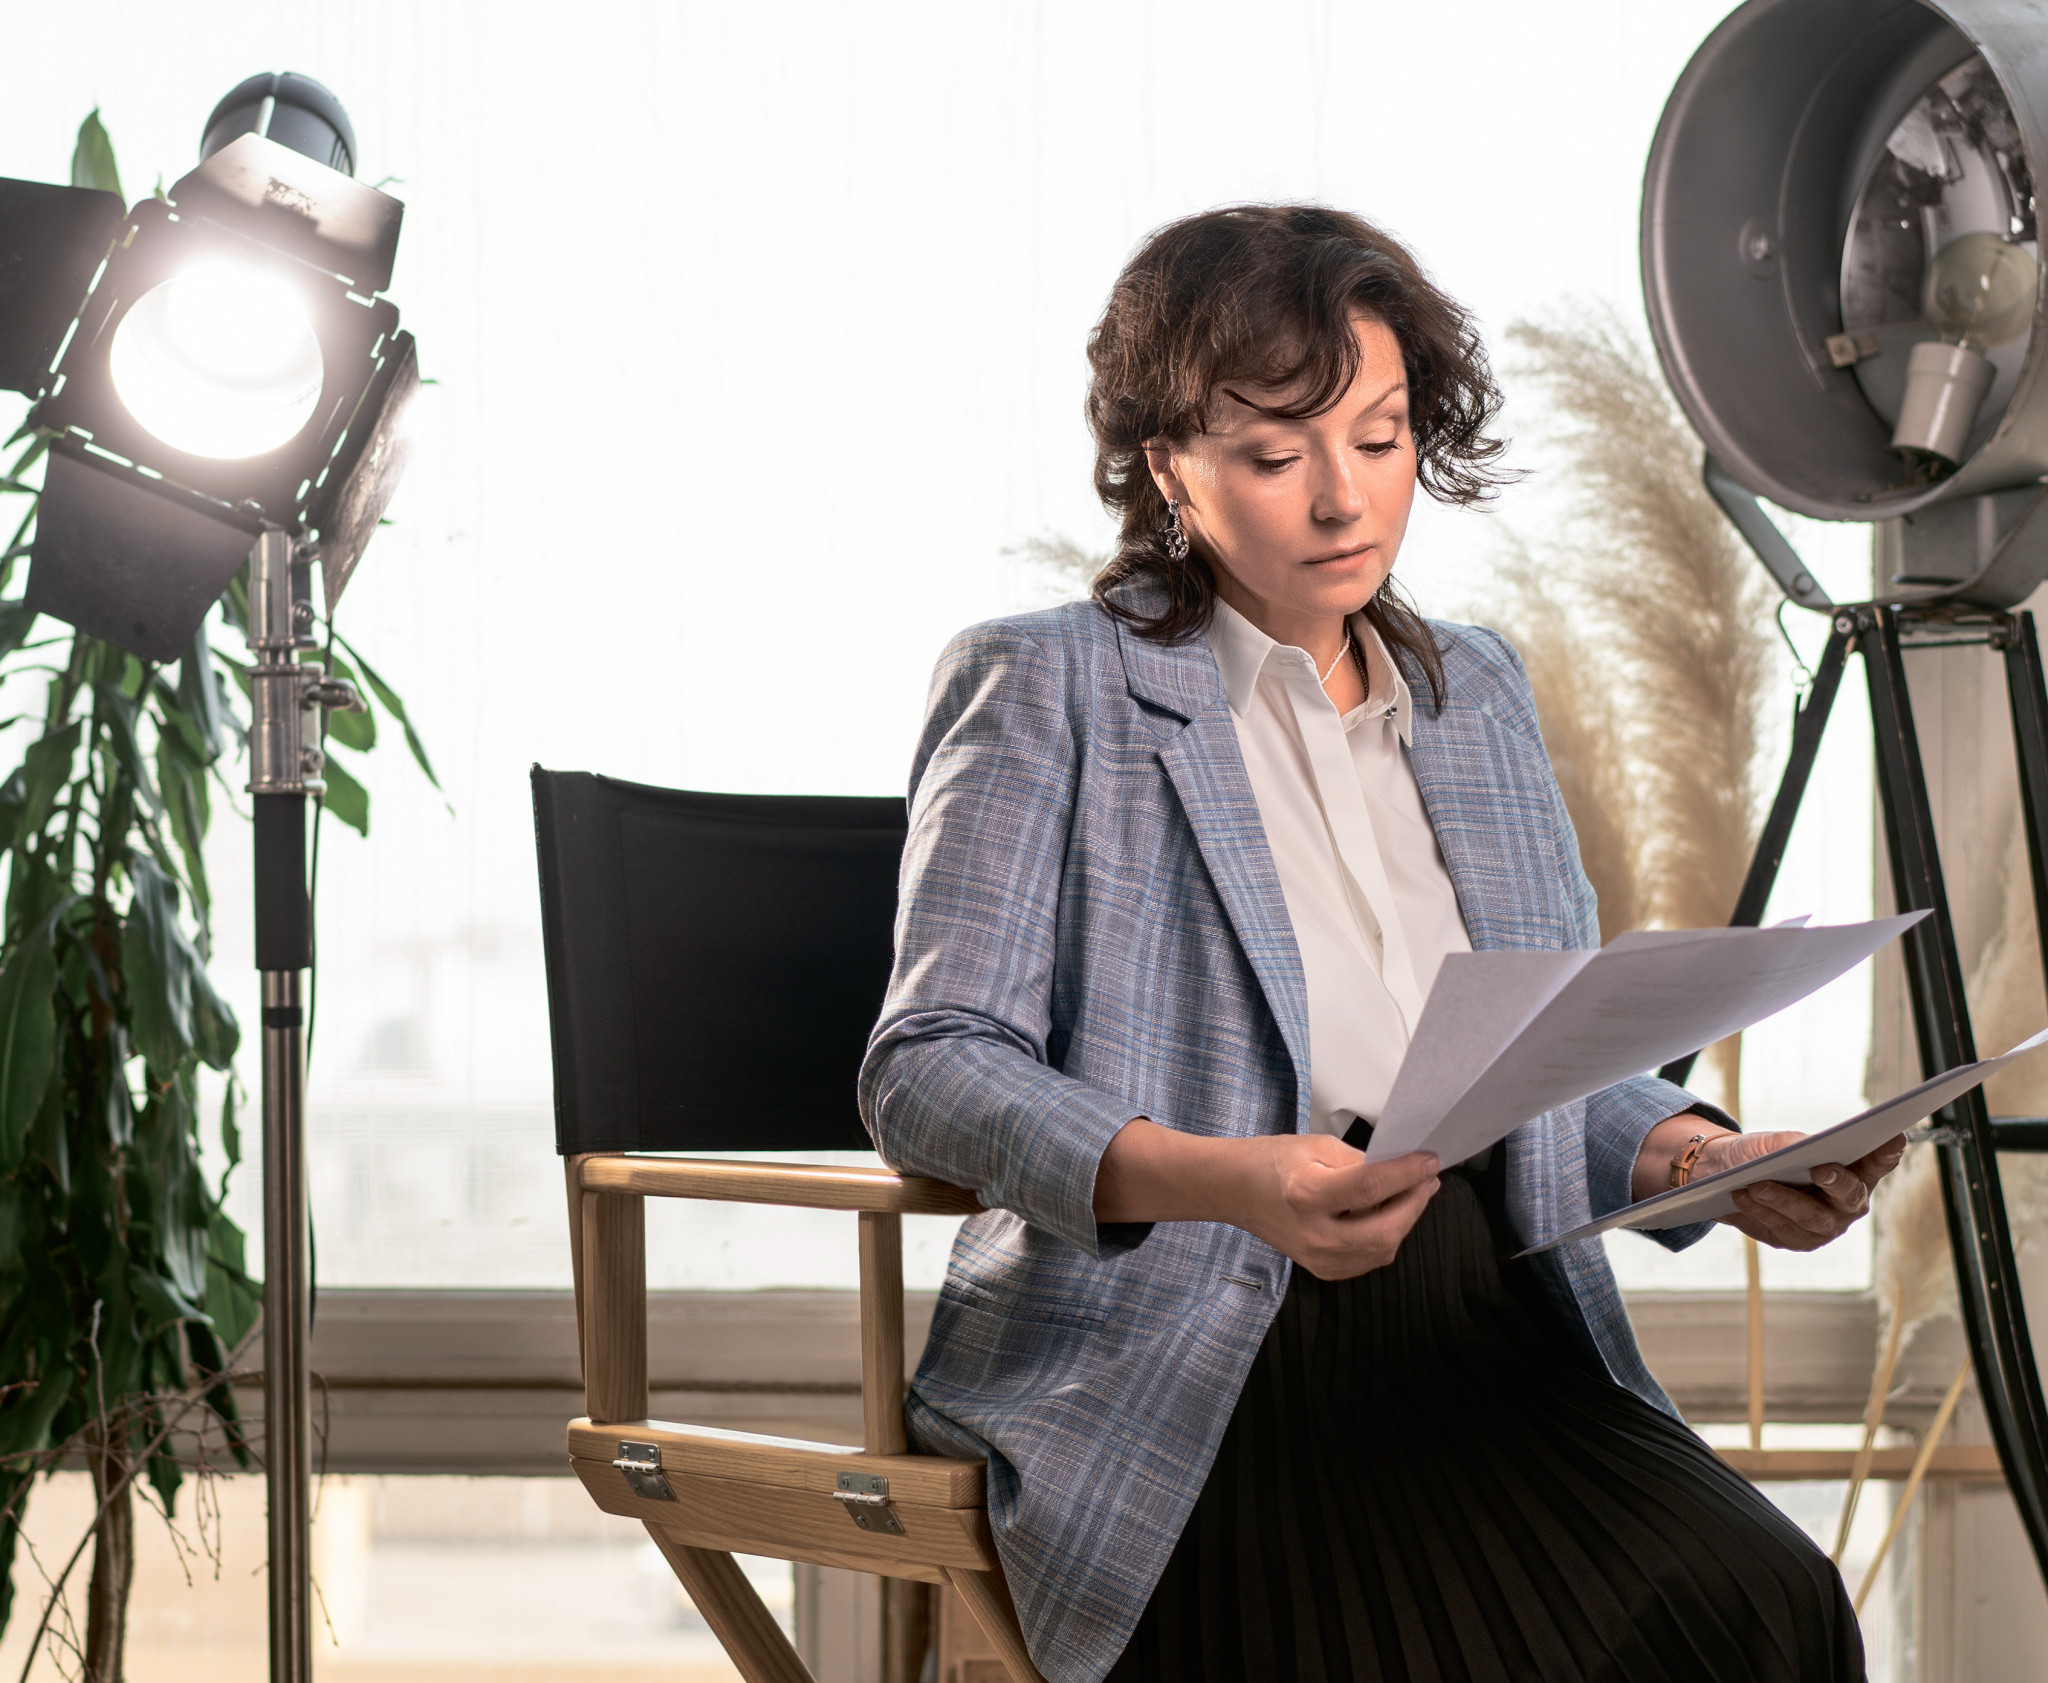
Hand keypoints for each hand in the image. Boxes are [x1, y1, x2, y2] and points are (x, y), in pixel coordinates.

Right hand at [1226, 1134, 1440, 1280]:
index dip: (1407, 1173)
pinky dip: (1386, 1238)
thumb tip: (1399, 1169)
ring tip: (1412, 1194)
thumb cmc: (1271, 1163)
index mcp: (1307, 1193)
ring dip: (1405, 1221)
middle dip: (1415, 1203)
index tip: (1429, 1161)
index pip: (1371, 1186)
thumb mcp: (1316, 1146)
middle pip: (1385, 1229)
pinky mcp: (1323, 1269)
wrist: (1235, 1191)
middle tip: (1427, 1180)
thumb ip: (1360, 1160)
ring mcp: (1318, 1257)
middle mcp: (1313, 1233)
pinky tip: (1388, 1216)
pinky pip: (1369, 1259)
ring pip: (1382, 1249)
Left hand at [1700, 1129, 1906, 1251]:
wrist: (1728, 1176)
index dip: (1887, 1152)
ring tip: (1756, 1185)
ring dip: (1783, 1200)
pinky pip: (1785, 1229)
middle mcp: (1848, 1203)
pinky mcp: (1801, 1241)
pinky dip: (1763, 1212)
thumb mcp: (1775, 1143)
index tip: (1894, 1136)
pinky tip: (1743, 1197)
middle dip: (1837, 1183)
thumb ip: (1795, 1144)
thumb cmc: (1763, 1154)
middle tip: (1820, 1169)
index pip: (1877, 1162)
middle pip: (1851, 1196)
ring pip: (1812, 1217)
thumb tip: (1808, 1148)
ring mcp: (1828, 1225)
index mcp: (1854, 1171)